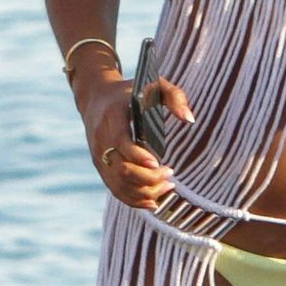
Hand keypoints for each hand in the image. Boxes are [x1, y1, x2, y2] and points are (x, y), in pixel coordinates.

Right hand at [79, 71, 192, 212]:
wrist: (96, 98)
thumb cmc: (131, 91)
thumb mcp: (153, 84)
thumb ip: (175, 96)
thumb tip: (189, 119)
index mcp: (113, 118)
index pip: (122, 143)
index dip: (140, 156)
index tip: (159, 162)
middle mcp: (101, 139)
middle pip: (122, 169)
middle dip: (149, 178)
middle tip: (170, 172)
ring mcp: (99, 156)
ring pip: (119, 184)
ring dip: (145, 192)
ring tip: (168, 185)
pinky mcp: (100, 167)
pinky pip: (115, 190)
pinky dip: (134, 200)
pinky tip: (154, 200)